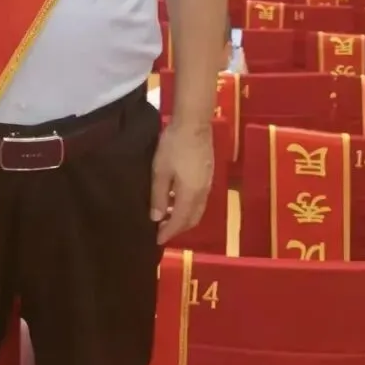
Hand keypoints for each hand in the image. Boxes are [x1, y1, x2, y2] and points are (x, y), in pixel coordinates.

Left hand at [150, 120, 213, 246]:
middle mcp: (202, 193)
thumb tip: (156, 218)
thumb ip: (158, 196)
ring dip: (183, 217)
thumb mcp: (160, 172)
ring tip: (166, 215)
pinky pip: (199, 199)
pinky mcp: (208, 175)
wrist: (194, 123)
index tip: (157, 240)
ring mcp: (207, 184)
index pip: (179, 222)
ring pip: (197, 210)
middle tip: (161, 230)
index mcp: (190, 195)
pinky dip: (188, 206)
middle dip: (177, 228)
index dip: (168, 232)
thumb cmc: (173, 146)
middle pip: (192, 219)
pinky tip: (176, 198)